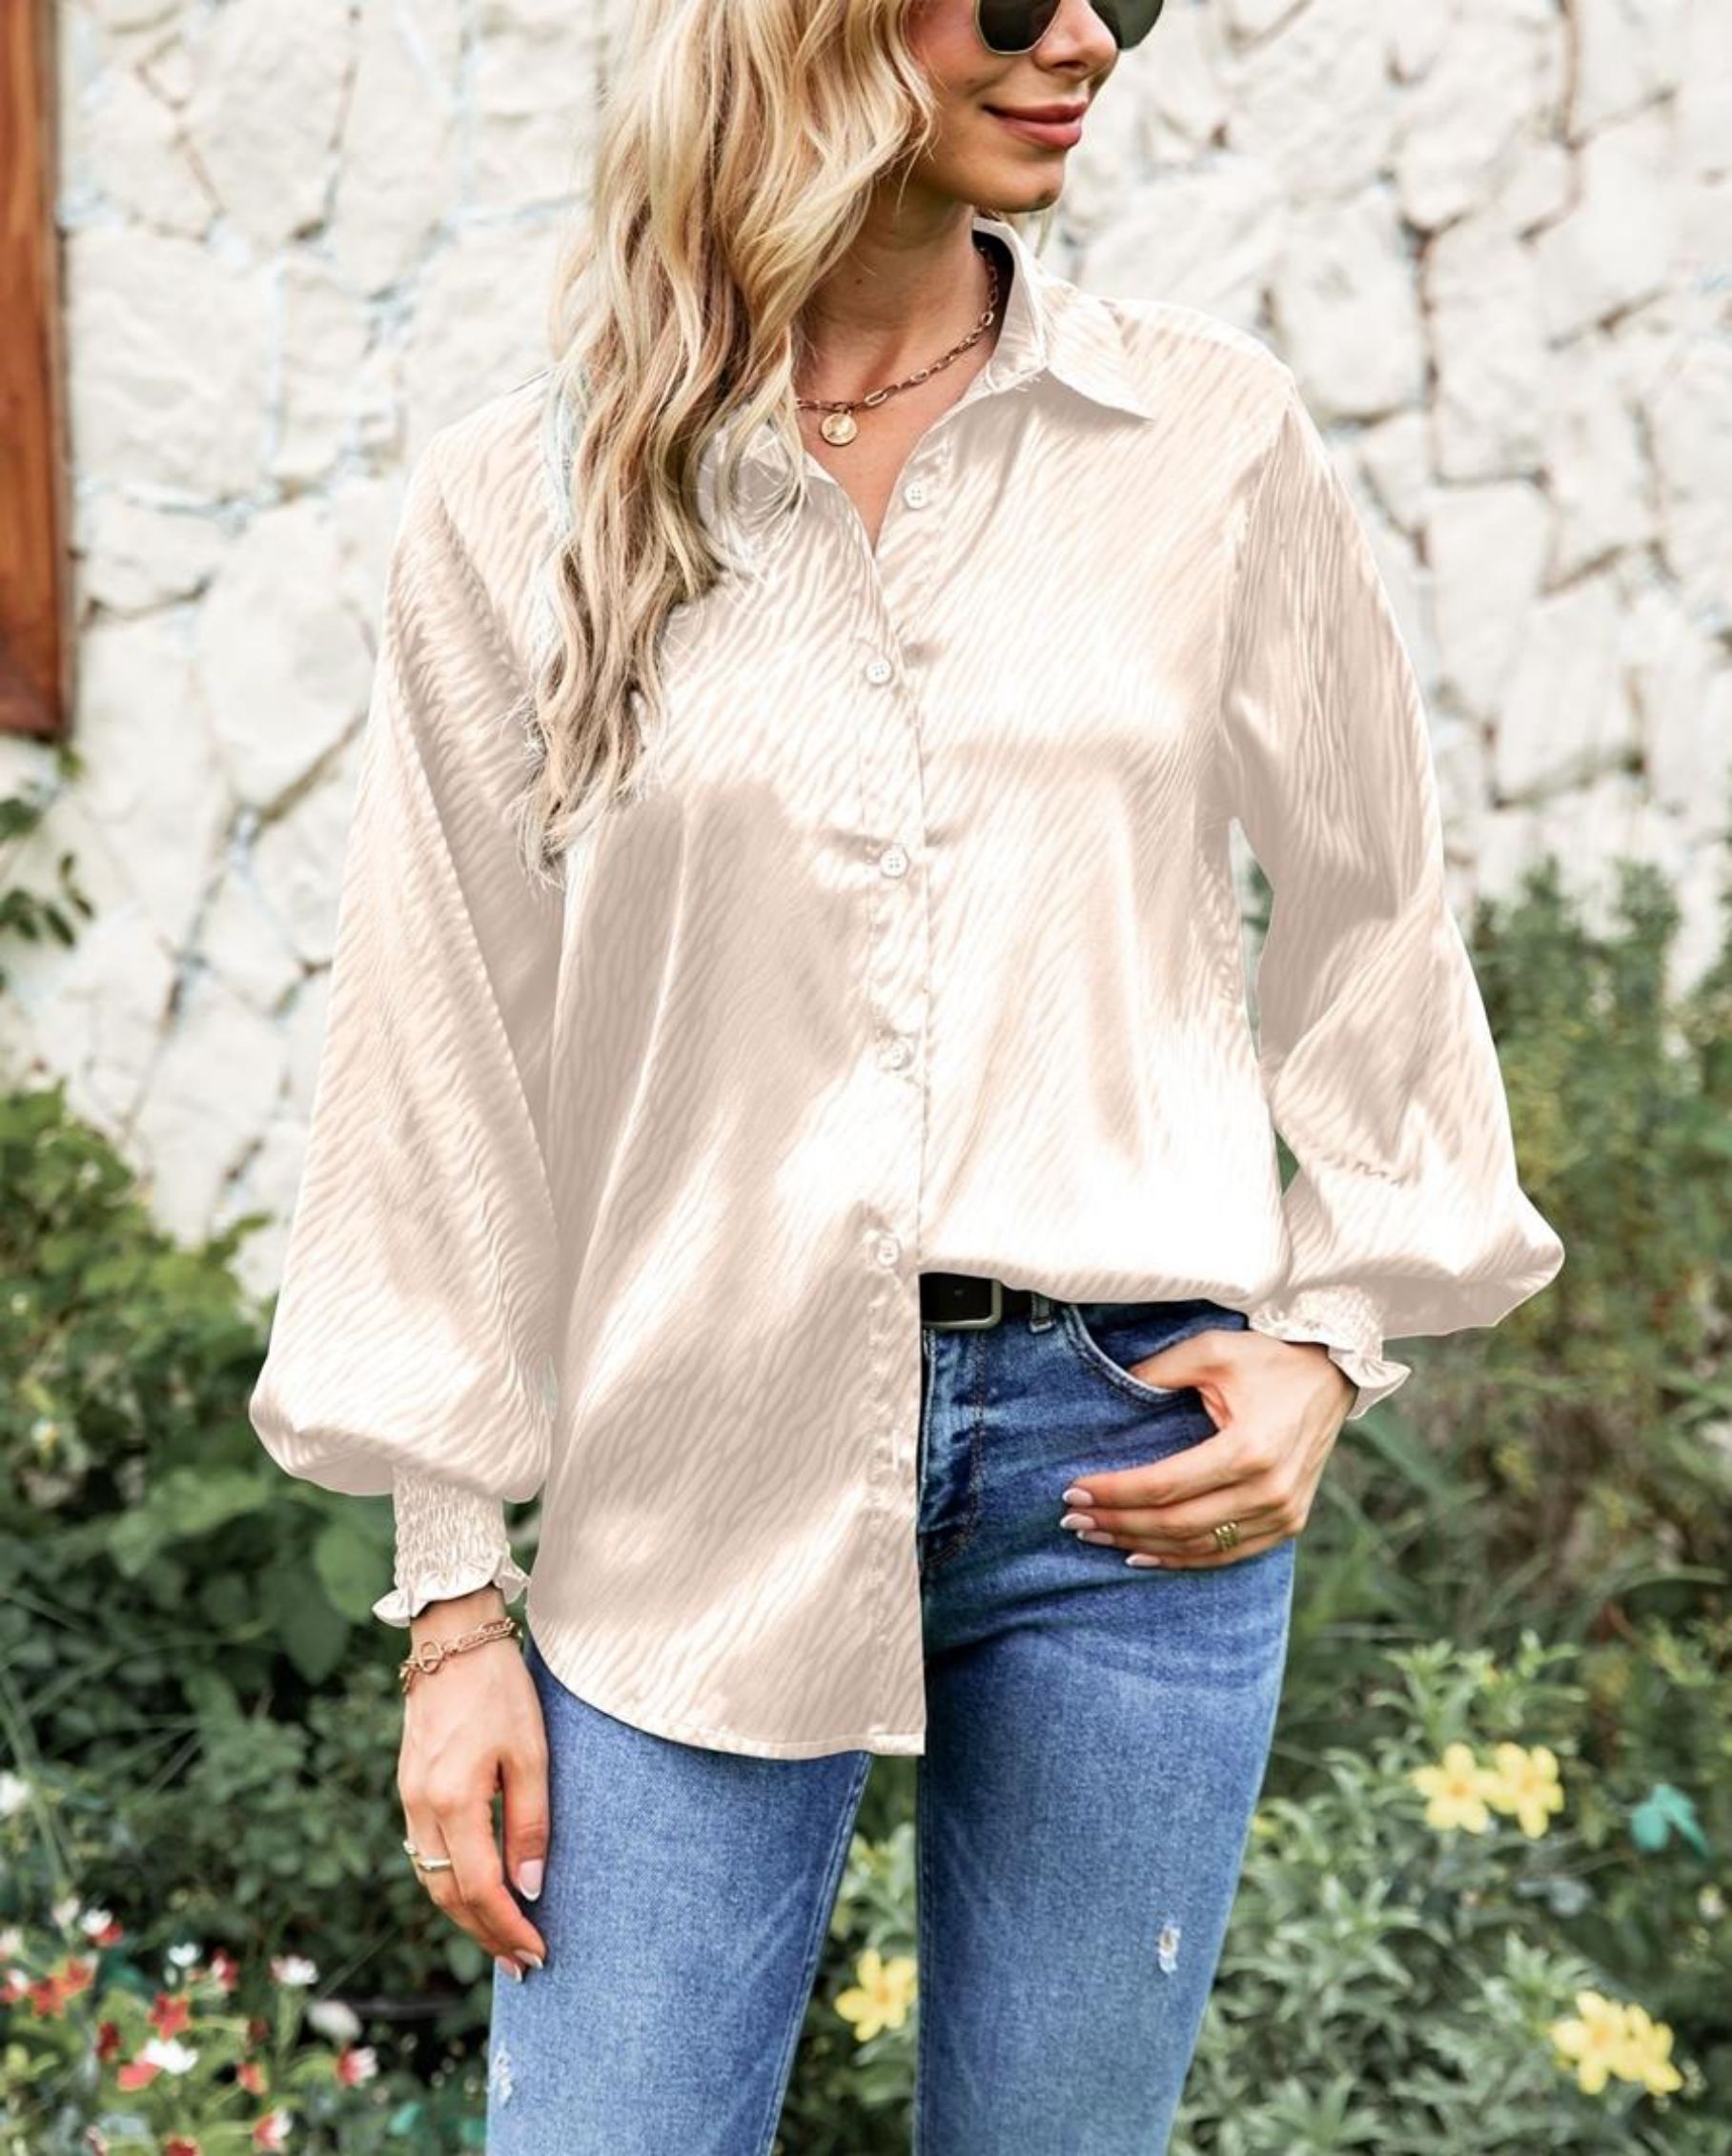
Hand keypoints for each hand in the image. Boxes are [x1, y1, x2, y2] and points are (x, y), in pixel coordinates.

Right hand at [397, 1586, 550, 1980]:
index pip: (479, 1889)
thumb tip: (529, 1889)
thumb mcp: (531, 1753)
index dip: (507, 1928)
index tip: (538, 1953)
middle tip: (524, 1963)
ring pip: (430, 1880)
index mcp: (452, 1801)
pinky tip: (475, 1891)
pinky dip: (449, 1883)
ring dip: (465, 1916)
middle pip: (447, 1897)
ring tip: (503, 1940)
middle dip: (486, 1935)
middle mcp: (420, 1807)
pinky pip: (423, 1853)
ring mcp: (408, 1798)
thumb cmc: (501, 1689)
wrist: (452, 1639)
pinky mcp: (408, 1787)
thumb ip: (531, 1824)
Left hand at [1057, 1328, 1353, 1567]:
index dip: (1116, 1492)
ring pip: (1198, 1546)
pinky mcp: (1289, 1523)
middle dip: (1118, 1522)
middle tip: (1072, 1518)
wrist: (1333, 1374)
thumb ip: (1159, 1371)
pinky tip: (1143, 1553)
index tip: (1074, 1489)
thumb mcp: (1211, 1350)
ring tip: (1097, 1536)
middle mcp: (1269, 1490)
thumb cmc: (1268, 1358)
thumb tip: (1112, 1390)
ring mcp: (1283, 1513)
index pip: (1165, 1484)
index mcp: (1249, 1449)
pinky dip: (1182, 1558)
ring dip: (1142, 1544)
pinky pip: (1227, 1554)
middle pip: (1176, 1523)